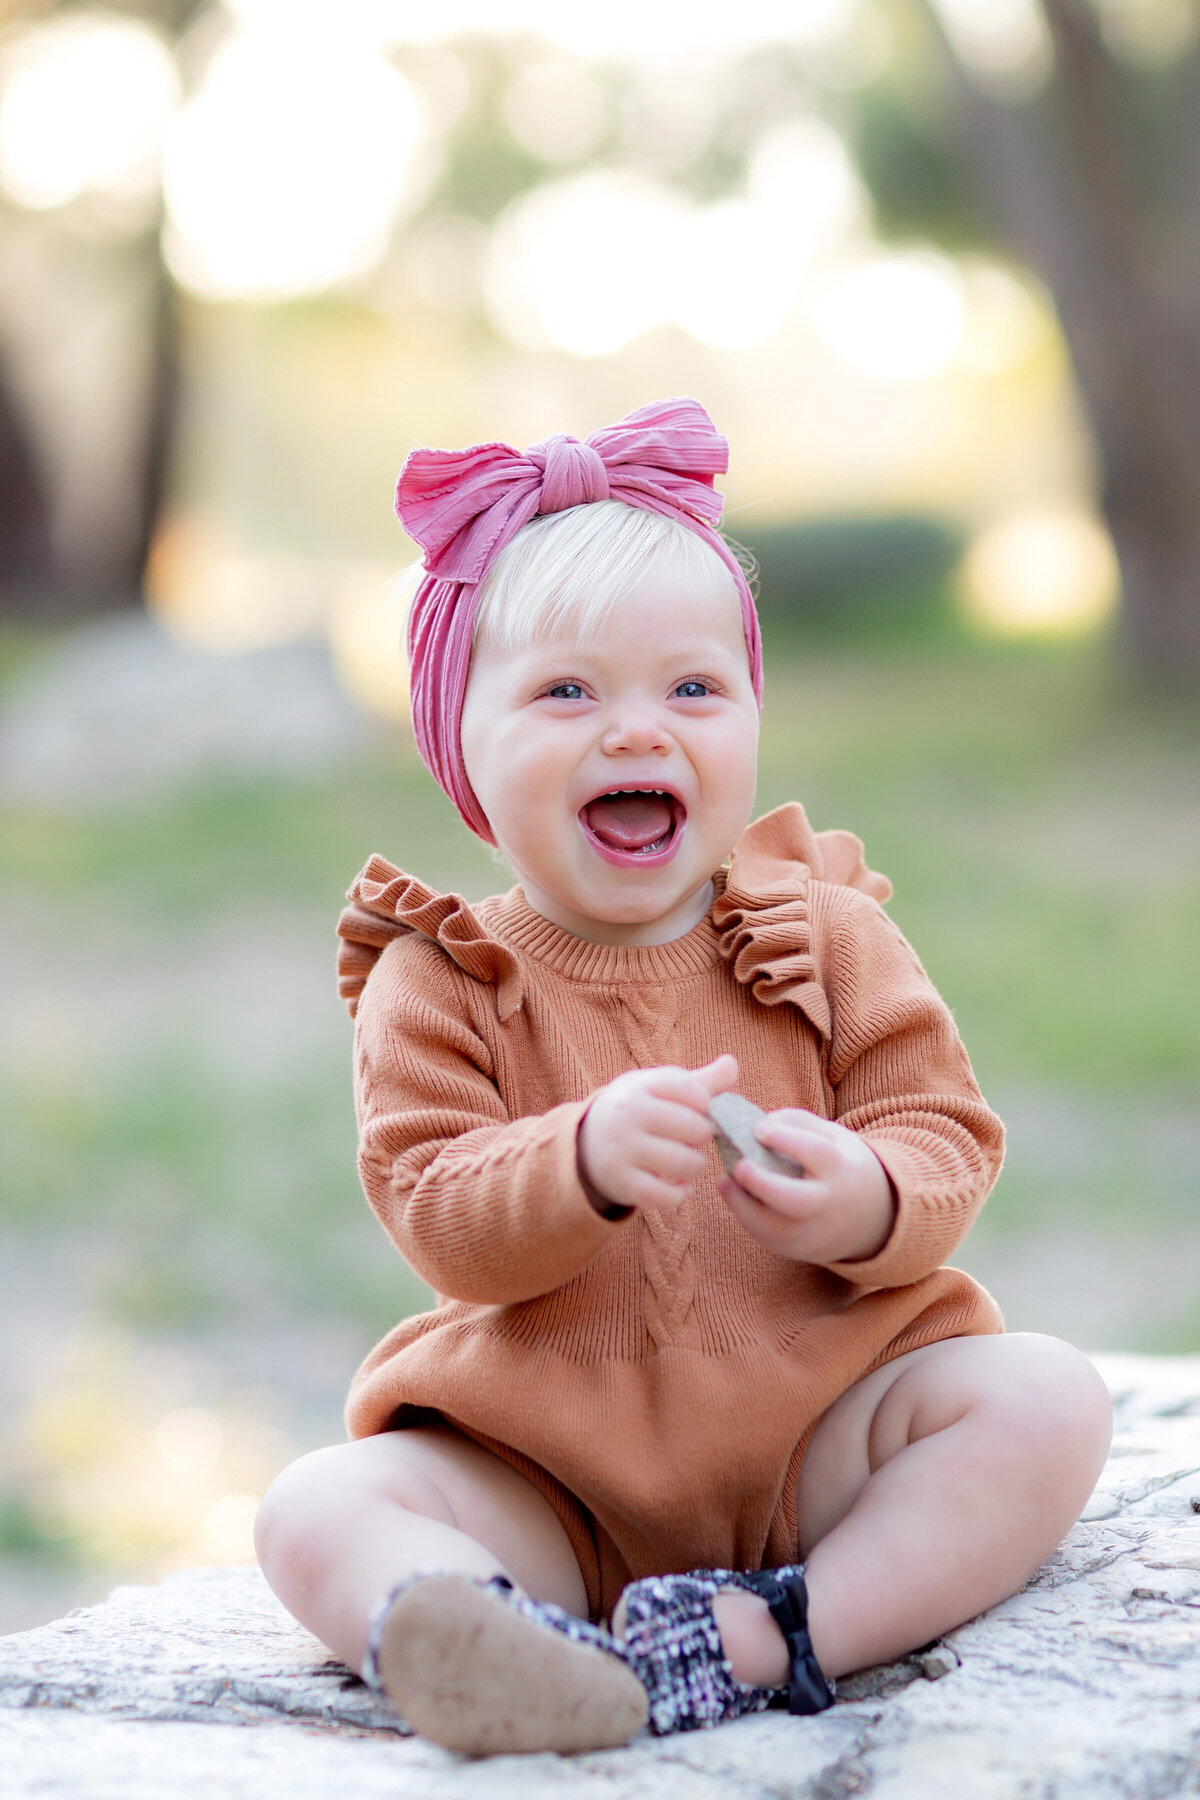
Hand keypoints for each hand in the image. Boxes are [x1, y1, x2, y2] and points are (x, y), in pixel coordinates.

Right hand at [578, 1055, 738, 1214]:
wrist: (587, 1143)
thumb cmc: (638, 1111)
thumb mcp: (660, 1089)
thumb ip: (700, 1081)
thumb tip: (732, 1063)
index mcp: (640, 1086)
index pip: (691, 1090)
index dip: (706, 1104)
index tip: (699, 1110)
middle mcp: (629, 1115)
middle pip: (694, 1128)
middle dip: (703, 1136)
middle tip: (695, 1138)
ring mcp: (623, 1149)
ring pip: (685, 1163)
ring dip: (696, 1165)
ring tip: (690, 1161)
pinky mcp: (622, 1183)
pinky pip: (666, 1196)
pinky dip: (681, 1195)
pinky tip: (681, 1187)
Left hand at [719, 1108, 896, 1265]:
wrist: (870, 1217)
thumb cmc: (842, 1167)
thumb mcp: (834, 1138)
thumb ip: (799, 1124)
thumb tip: (760, 1124)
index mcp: (842, 1169)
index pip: (815, 1153)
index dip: (784, 1138)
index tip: (758, 1128)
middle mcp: (829, 1205)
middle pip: (797, 1201)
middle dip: (762, 1183)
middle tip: (738, 1165)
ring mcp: (814, 1233)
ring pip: (775, 1229)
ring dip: (743, 1206)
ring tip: (726, 1182)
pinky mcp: (799, 1250)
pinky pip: (767, 1239)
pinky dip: (747, 1218)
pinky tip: (736, 1197)